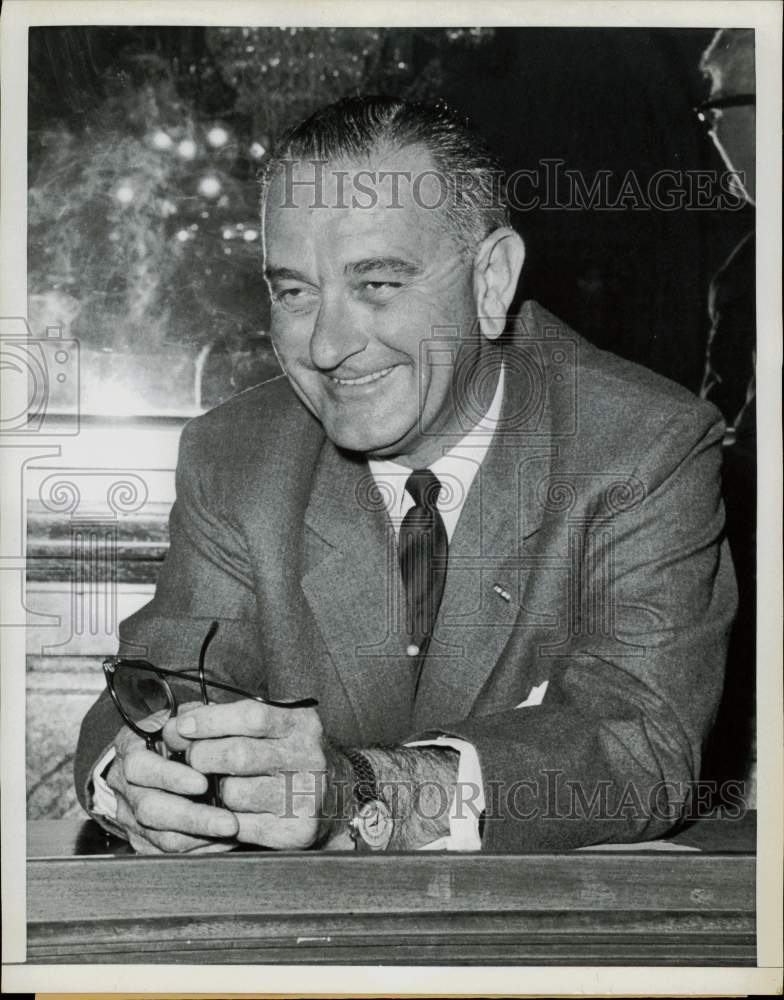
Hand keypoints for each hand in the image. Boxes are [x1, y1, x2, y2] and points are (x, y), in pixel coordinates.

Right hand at [106, 704, 238, 853]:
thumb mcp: (178, 719)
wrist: (144, 764)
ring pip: (161, 838)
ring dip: (201, 838)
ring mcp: (132, 818)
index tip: (203, 782)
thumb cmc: (170, 738)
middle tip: (229, 822)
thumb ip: (193, 719)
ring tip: (233, 832)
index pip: (142, 767)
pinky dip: (199, 850)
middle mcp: (126, 788)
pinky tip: (223, 842)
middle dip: (194, 818)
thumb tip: (208, 719)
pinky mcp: (143, 842)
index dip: (172, 777)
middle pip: (151, 810)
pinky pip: (170, 854)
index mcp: (130, 753)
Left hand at [168, 700, 328, 848]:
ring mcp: (305, 795)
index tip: (183, 727)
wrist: (339, 795)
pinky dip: (224, 819)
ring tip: (216, 786)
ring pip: (234, 793)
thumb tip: (181, 720)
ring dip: (213, 791)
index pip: (252, 716)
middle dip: (201, 756)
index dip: (211, 721)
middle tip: (191, 760)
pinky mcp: (297, 830)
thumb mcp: (274, 725)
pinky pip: (241, 826)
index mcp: (301, 723)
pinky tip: (226, 810)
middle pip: (237, 755)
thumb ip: (229, 717)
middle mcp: (308, 756)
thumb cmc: (291, 754)